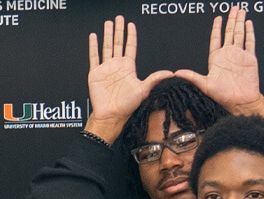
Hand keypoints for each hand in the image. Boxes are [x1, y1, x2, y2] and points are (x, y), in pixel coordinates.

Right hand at [85, 15, 174, 142]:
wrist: (111, 115)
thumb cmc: (127, 105)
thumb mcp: (144, 90)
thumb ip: (155, 78)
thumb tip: (170, 73)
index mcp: (128, 67)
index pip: (130, 46)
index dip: (131, 35)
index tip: (130, 25)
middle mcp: (117, 65)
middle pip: (118, 43)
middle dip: (118, 30)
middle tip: (119, 18)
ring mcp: (106, 68)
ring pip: (106, 46)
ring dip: (107, 34)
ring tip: (108, 23)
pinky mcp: (95, 73)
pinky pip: (94, 56)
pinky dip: (93, 46)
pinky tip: (93, 37)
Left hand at [174, 6, 263, 117]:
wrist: (240, 101)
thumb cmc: (222, 96)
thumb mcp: (204, 85)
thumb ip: (192, 76)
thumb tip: (176, 73)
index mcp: (216, 58)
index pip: (216, 39)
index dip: (216, 28)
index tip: (217, 18)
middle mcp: (228, 55)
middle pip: (229, 32)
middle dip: (231, 20)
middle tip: (233, 8)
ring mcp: (239, 55)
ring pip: (239, 34)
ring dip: (240, 22)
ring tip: (240, 10)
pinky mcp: (250, 58)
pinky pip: (250, 42)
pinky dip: (250, 32)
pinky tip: (249, 23)